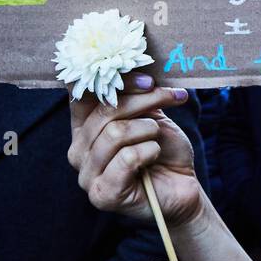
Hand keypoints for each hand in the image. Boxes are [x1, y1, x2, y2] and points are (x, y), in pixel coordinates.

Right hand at [66, 76, 206, 227]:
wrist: (183, 187)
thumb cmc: (164, 150)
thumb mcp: (149, 115)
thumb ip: (133, 96)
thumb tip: (128, 65)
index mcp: (83, 128)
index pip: (81, 93)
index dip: (114, 79)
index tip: (147, 78)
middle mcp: (78, 151)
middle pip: (105, 111)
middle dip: (145, 100)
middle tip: (172, 96)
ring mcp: (87, 176)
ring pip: (115, 133)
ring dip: (149, 129)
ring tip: (158, 137)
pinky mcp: (103, 195)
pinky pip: (127, 158)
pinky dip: (149, 150)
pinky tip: (155, 155)